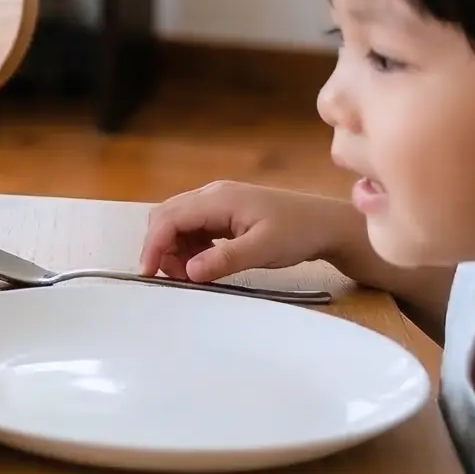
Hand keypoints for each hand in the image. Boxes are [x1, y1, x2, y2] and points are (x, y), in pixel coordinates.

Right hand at [138, 180, 365, 285]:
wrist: (326, 225)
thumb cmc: (298, 232)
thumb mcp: (263, 249)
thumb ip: (224, 259)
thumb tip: (188, 271)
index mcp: (218, 199)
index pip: (170, 218)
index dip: (153, 245)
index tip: (148, 273)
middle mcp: (212, 195)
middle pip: (167, 216)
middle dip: (161, 247)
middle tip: (172, 278)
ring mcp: (217, 203)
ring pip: (178, 223)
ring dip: (175, 249)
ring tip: (190, 274)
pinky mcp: (224, 214)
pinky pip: (194, 228)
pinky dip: (190, 247)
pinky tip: (204, 263)